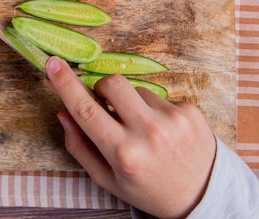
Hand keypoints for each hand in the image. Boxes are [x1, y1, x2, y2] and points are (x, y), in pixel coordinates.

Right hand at [46, 56, 215, 218]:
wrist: (205, 196)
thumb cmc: (150, 190)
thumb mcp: (108, 179)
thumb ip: (80, 147)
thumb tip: (63, 114)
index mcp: (123, 153)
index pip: (85, 110)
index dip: (65, 83)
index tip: (53, 63)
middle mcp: (148, 133)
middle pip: (112, 84)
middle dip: (103, 88)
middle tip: (107, 105)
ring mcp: (172, 119)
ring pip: (137, 90)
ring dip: (132, 103)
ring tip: (145, 130)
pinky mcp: (190, 111)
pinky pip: (160, 97)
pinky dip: (155, 110)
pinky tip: (166, 132)